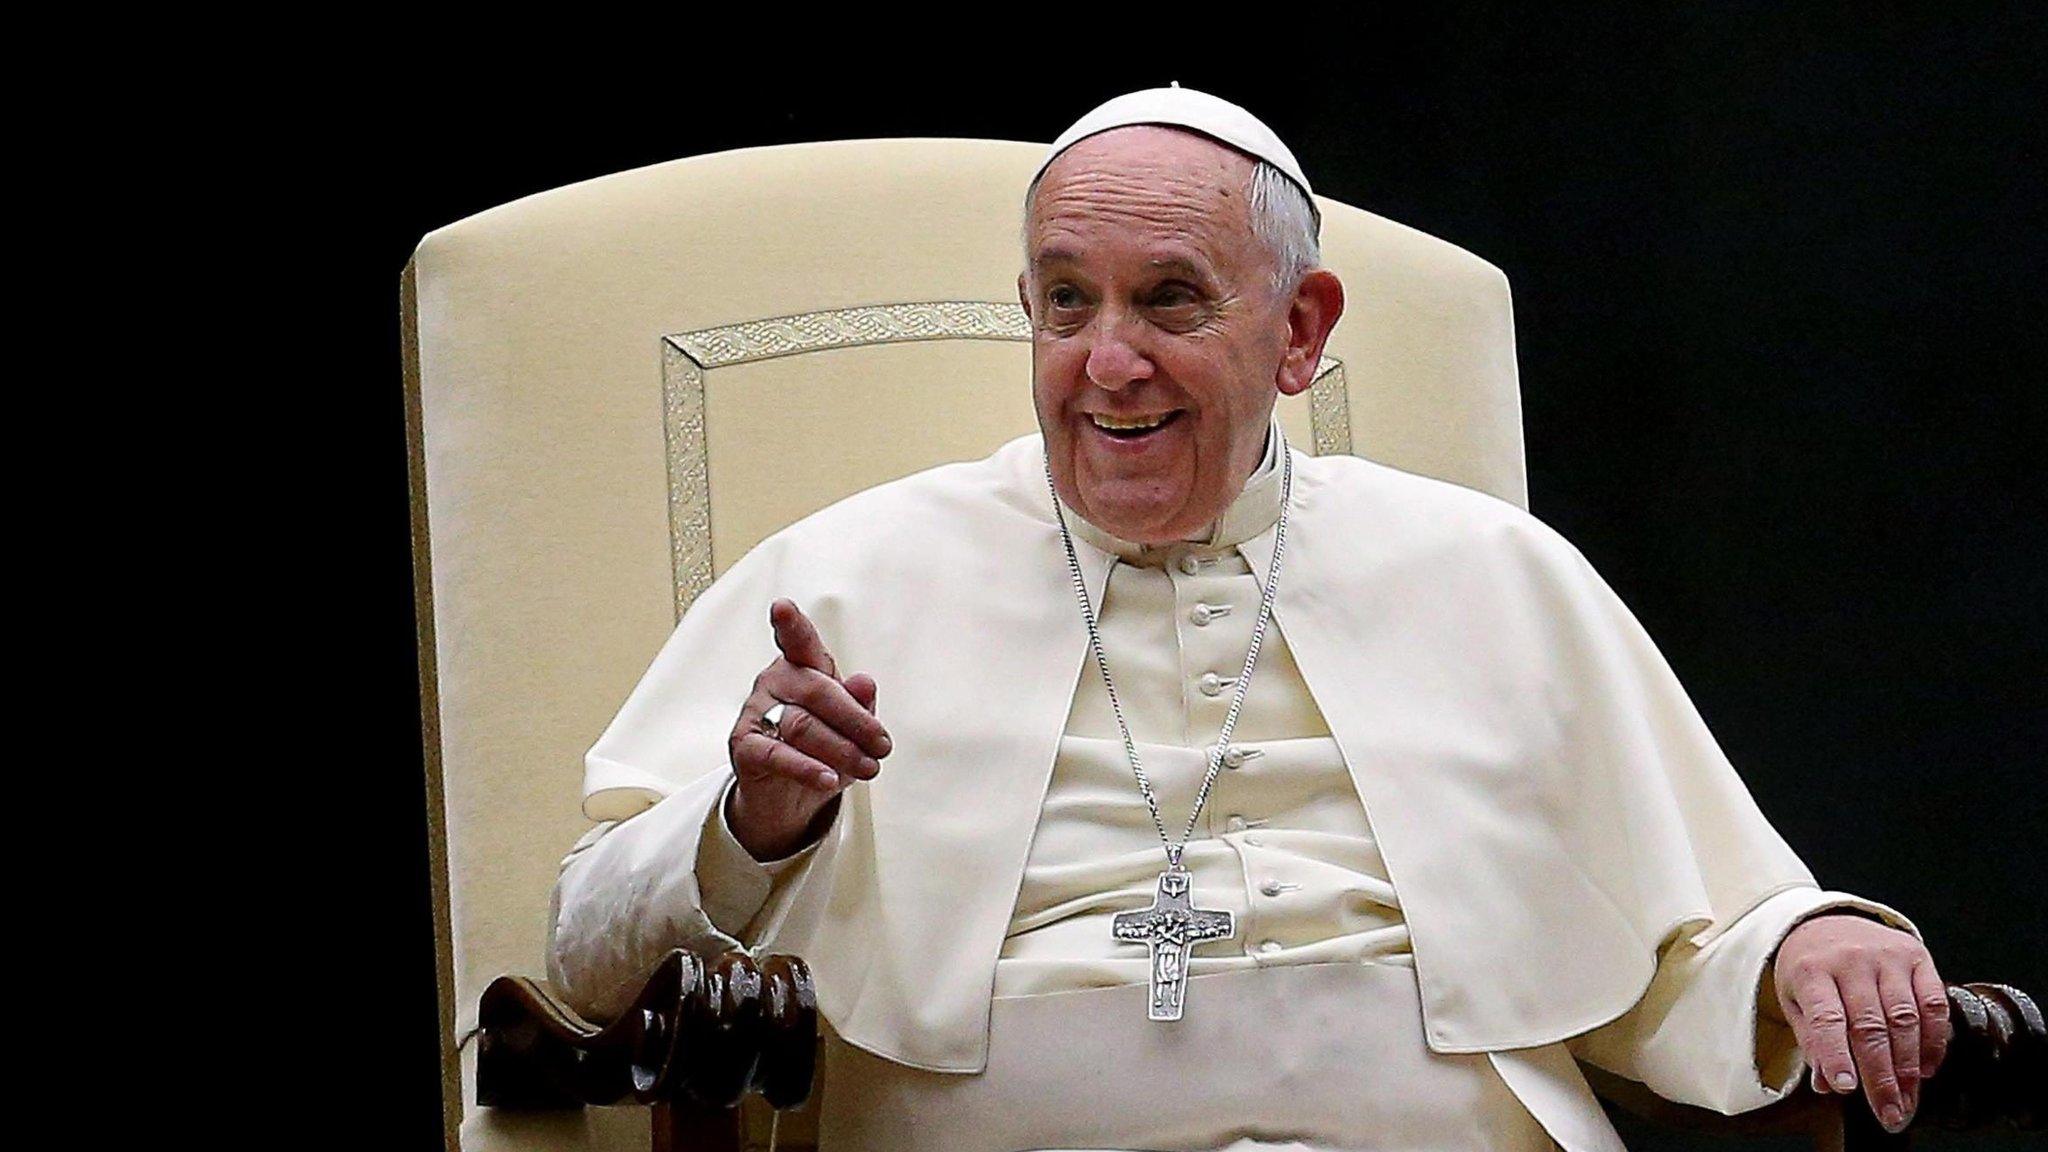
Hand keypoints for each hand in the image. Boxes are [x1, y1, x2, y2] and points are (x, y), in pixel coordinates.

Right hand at [726, 598, 891, 860]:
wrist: (788, 795)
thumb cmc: (822, 748)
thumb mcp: (850, 726)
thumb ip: (858, 703)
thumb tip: (864, 682)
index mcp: (802, 666)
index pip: (798, 641)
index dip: (791, 625)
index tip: (781, 608)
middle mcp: (775, 681)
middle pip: (818, 692)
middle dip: (857, 722)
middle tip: (882, 747)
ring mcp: (756, 711)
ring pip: (802, 726)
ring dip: (842, 750)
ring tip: (867, 768)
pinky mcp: (744, 745)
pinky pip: (777, 754)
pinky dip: (807, 769)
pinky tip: (828, 780)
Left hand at [1772, 912, 1948, 1133]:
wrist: (1827, 921)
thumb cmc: (1810, 968)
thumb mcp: (1795, 999)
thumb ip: (1812, 1040)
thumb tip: (1827, 1083)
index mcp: (1811, 970)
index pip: (1826, 1018)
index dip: (1836, 1055)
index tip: (1846, 1089)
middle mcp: (1850, 959)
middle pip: (1870, 1026)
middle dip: (1881, 1076)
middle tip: (1889, 1112)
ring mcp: (1886, 956)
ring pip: (1904, 1019)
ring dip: (1909, 1065)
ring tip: (1907, 1098)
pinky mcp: (1916, 956)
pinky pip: (1933, 1004)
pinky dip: (1934, 1040)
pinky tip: (1927, 1067)